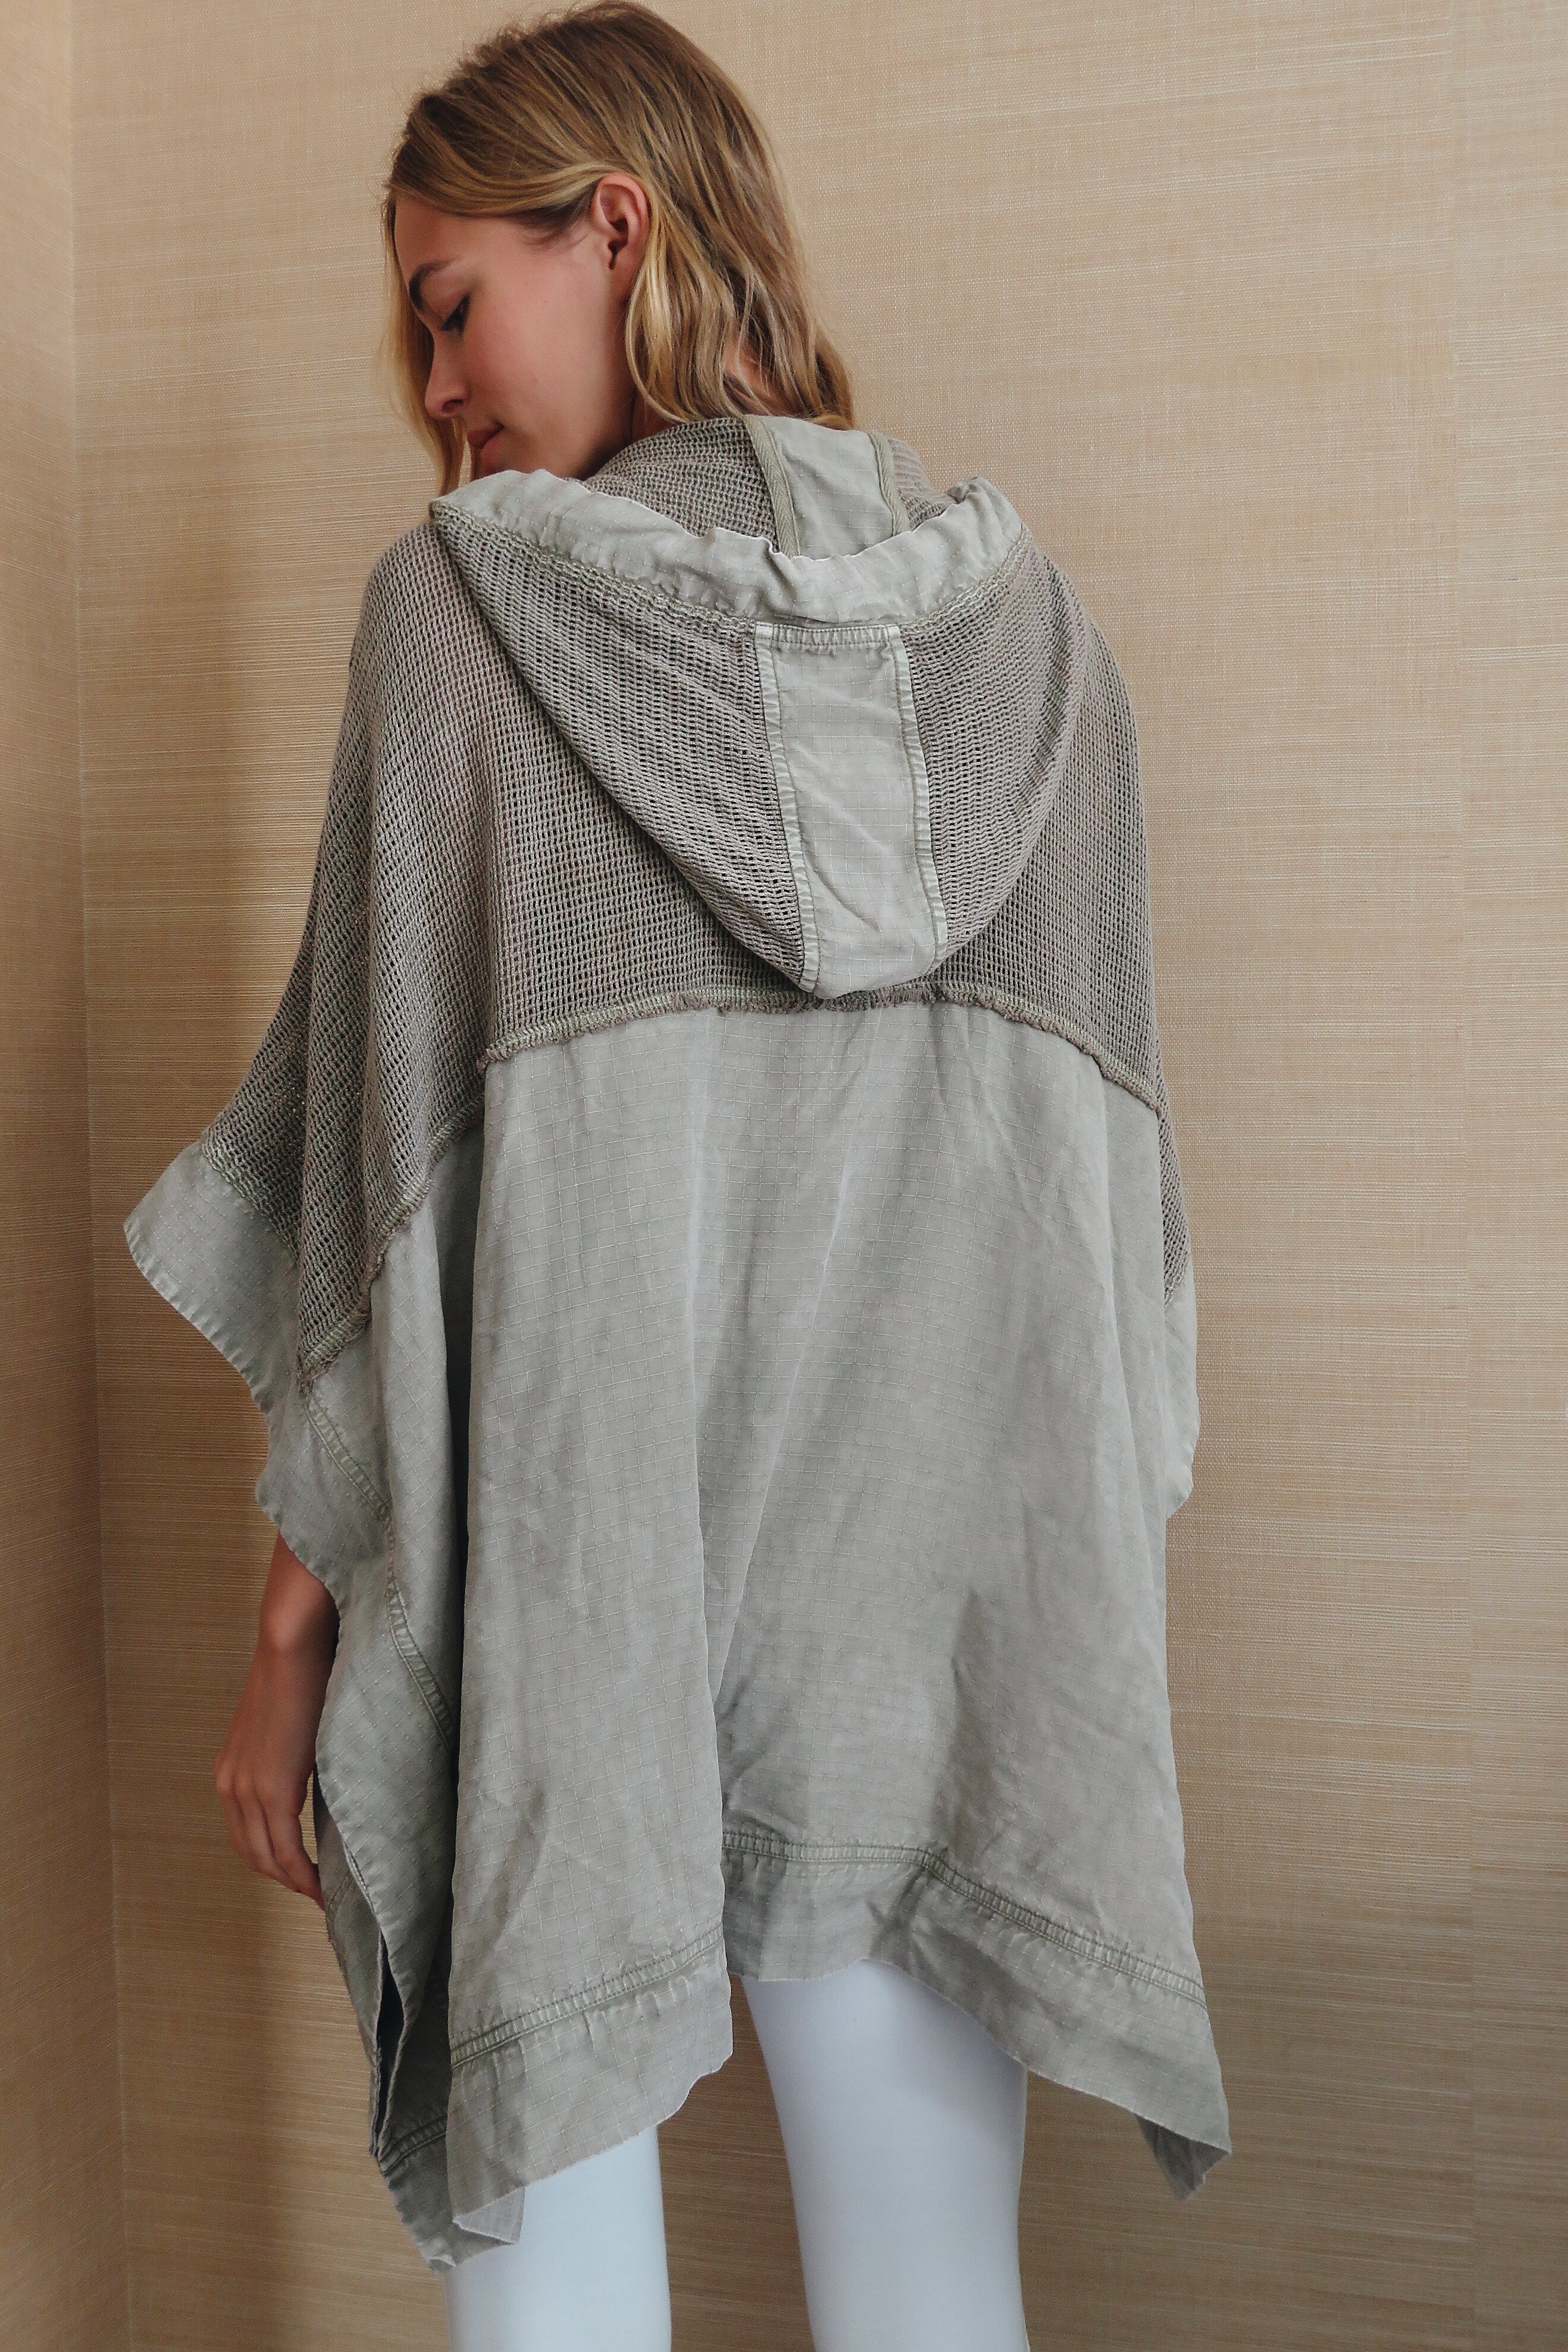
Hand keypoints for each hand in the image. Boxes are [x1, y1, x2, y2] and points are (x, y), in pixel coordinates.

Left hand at [214, 1531, 339, 1909]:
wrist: (292, 1639)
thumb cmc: (305, 1666)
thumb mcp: (292, 1720)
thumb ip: (297, 1751)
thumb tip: (324, 1768)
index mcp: (233, 1770)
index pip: (248, 1834)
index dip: (276, 1861)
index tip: (307, 1876)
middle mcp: (231, 1785)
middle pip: (253, 1854)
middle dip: (285, 1879)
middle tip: (322, 1894)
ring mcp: (247, 1789)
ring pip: (267, 1859)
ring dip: (296, 1882)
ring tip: (327, 1896)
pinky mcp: (271, 1790)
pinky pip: (284, 1850)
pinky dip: (303, 1875)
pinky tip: (323, 1887)